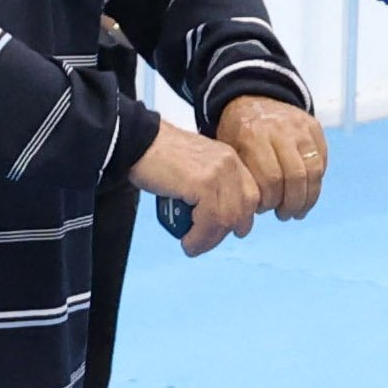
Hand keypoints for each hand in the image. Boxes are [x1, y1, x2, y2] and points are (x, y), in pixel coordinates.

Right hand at [136, 120, 264, 254]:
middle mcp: (229, 163)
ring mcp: (218, 173)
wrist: (136, 142)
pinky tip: (188, 242)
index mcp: (229, 158)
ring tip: (193, 245)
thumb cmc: (156, 156)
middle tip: (207, 240)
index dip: (242, 216)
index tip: (229, 229)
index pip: (251, 193)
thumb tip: (215, 215)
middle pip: (245, 208)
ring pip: (228, 219)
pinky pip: (211, 222)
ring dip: (210, 240)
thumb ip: (210, 184)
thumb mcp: (194, 166)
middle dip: (227, 231)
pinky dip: (200, 238)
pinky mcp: (203, 184)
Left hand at [216, 94, 328, 222]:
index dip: (271, 201)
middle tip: (285, 215)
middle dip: (292, 203)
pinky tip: (306, 192)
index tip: (265, 210)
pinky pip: (322, 159)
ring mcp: (300, 126)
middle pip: (296, 176)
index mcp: (253, 136)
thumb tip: (257, 210)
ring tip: (298, 210)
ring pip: (314, 170)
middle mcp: (279, 129)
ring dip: (308, 197)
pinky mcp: (313, 126)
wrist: (250, 99)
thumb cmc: (237, 133)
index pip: (271, 179)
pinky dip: (316, 180)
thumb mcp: (230, 151)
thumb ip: (243, 177)